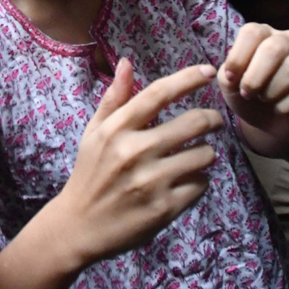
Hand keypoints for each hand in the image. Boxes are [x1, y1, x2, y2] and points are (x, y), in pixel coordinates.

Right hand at [53, 59, 221, 267]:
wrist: (78, 226)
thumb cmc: (89, 175)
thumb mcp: (94, 134)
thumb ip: (114, 99)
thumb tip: (126, 62)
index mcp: (116, 130)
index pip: (158, 94)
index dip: (186, 79)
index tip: (206, 71)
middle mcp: (134, 152)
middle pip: (194, 122)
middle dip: (211, 119)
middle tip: (211, 122)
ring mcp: (151, 181)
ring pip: (205, 154)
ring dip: (205, 153)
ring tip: (192, 157)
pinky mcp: (164, 207)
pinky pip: (201, 184)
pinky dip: (198, 181)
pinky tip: (183, 182)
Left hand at [218, 23, 288, 153]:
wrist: (271, 120)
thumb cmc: (247, 95)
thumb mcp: (229, 85)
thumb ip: (227, 75)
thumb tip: (233, 73)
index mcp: (261, 35)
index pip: (252, 32)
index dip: (238, 58)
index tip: (230, 79)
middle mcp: (286, 39)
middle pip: (274, 48)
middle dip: (255, 77)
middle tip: (247, 93)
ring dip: (273, 90)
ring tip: (265, 99)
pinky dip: (288, 103)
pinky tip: (280, 108)